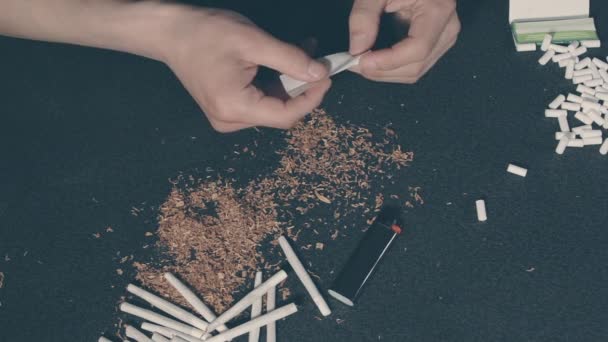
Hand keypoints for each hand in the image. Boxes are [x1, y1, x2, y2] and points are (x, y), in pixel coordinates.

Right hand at [164, 8, 330, 131]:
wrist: (170, 33)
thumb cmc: (206, 33)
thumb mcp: (253, 41)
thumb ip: (290, 59)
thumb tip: (320, 73)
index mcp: (234, 107)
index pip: (286, 115)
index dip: (312, 98)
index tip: (327, 76)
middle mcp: (229, 120)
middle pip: (280, 113)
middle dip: (302, 88)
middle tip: (318, 61)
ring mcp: (227, 117)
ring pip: (273, 106)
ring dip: (291, 82)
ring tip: (305, 51)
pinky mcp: (227, 109)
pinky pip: (260, 101)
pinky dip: (276, 82)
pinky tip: (286, 59)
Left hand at [348, 0, 459, 82]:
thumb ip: (364, 15)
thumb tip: (357, 49)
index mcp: (438, 10)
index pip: (417, 49)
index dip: (388, 61)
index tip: (360, 60)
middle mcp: (448, 29)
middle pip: (416, 66)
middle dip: (382, 71)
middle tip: (352, 63)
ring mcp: (444, 39)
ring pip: (415, 71)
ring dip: (385, 73)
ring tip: (360, 61)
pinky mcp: (436, 44)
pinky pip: (414, 66)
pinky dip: (391, 69)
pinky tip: (373, 60)